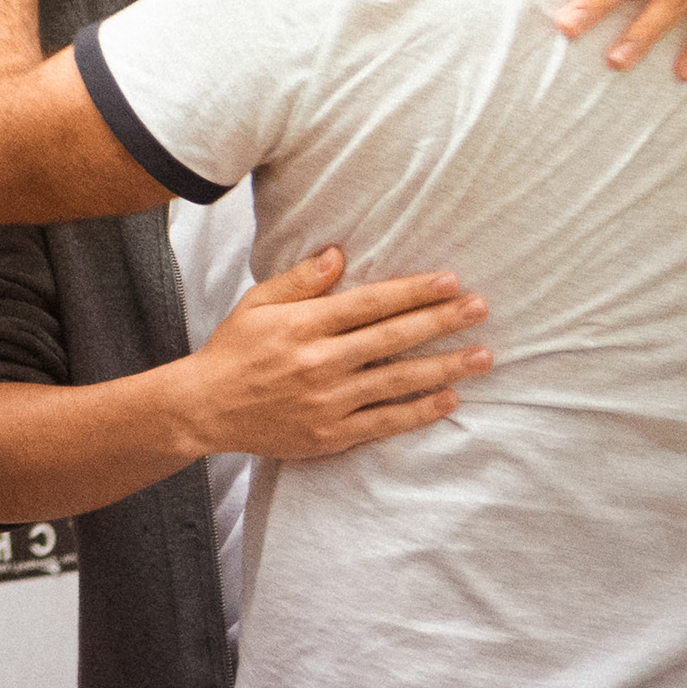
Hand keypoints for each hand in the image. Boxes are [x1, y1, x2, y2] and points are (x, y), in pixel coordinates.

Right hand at [179, 246, 487, 459]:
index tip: (450, 281)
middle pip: (392, 338)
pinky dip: (420, 411)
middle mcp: (318, 361)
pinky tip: (450, 399)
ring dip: (445, 367)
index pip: (369, 304)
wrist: (203, 409)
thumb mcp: (257, 304)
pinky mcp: (330, 434)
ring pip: (398, 380)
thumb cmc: (232, 351)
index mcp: (302, 325)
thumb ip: (300, 281)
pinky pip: (385, 421)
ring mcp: (327, 400)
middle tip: (481, 308)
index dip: (413, 292)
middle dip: (442, 321)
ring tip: (483, 356)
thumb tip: (339, 253)